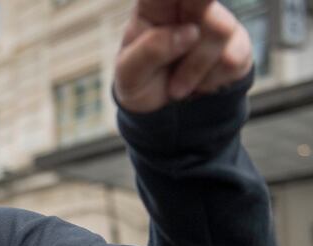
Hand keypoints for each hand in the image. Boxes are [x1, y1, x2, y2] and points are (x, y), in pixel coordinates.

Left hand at [114, 0, 252, 112]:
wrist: (164, 113)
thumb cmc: (141, 81)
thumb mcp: (129, 73)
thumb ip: (150, 51)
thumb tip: (188, 32)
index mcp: (154, 7)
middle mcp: (188, 8)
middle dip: (201, 4)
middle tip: (189, 31)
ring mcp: (215, 24)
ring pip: (217, 30)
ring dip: (192, 69)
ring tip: (176, 85)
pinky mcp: (237, 46)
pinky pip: (231, 58)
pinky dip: (209, 80)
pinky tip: (198, 84)